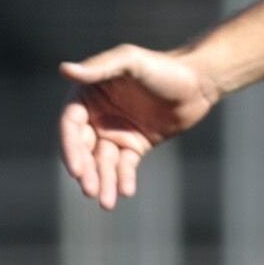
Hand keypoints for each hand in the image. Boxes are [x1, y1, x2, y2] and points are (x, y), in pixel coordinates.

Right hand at [57, 44, 222, 208]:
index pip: (70, 124)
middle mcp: (97, 115)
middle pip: (84, 148)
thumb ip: (99, 67)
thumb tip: (64, 69)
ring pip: (103, 161)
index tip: (76, 169)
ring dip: (103, 181)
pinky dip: (123, 179)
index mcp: (89, 94)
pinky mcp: (134, 146)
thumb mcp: (130, 62)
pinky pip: (124, 166)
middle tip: (91, 191)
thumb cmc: (163, 66)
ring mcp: (115, 132)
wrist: (199, 83)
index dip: (70, 147)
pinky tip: (126, 191)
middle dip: (86, 171)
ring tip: (107, 202)